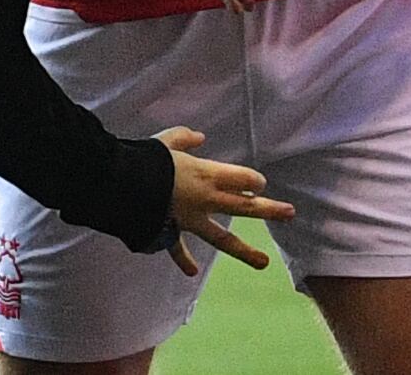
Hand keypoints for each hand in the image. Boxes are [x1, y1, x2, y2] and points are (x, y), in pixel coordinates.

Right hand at [153, 126, 295, 275]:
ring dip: (244, 251)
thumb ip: (184, 139)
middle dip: (268, 210)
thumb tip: (199, 137)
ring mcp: (191, 220)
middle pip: (244, 206)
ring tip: (264, 262)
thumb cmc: (145, 159)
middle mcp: (206, 200)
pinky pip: (179, 248)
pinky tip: (192, 272)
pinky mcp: (172, 233)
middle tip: (290, 213)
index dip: (253, 180)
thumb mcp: (166, 141)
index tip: (258, 183)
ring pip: (223, 238)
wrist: (121, 186)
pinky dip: (184, 259)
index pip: (243, 179)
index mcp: (207, 175)